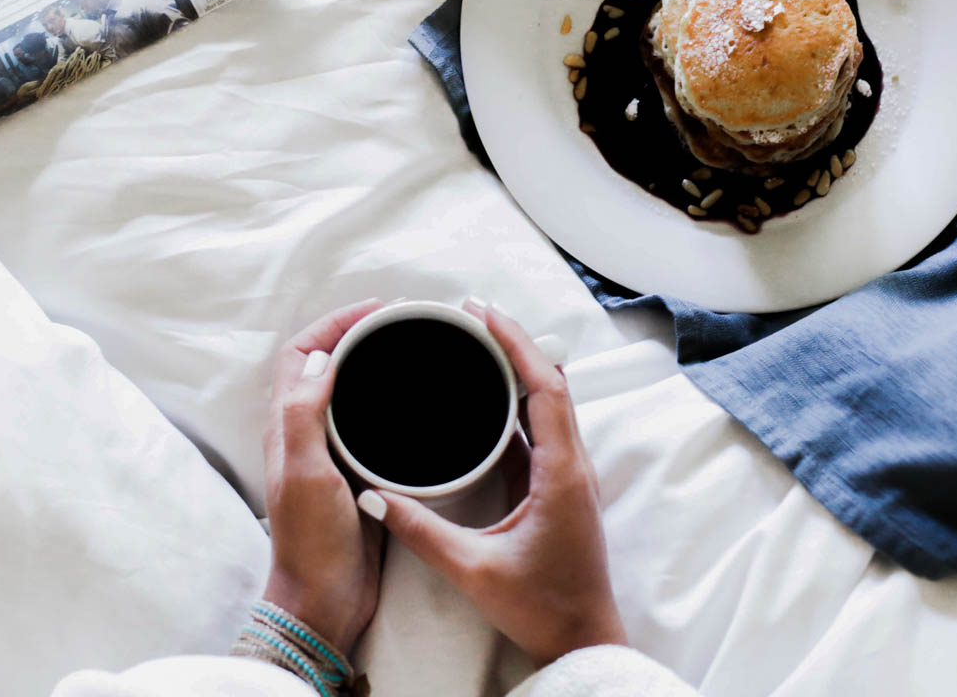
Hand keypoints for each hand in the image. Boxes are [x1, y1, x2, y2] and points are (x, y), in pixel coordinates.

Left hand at [260, 300, 385, 654]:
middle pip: (321, 366)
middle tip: (396, 324)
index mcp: (286, 426)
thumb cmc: (311, 540)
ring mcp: (329, 455)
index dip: (331, 325)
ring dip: (368, 366)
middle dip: (353, 336)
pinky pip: (365, 425)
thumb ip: (305, 413)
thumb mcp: (306, 472)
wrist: (326, 599)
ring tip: (406, 351)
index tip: (373, 312)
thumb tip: (320, 356)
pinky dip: (384, 403)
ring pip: (344, 393)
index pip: (298, 354)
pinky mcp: (353, 475)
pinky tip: (412, 406)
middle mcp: (303, 435)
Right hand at [361, 303, 625, 665]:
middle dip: (515, 344)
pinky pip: (544, 430)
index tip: (482, 313)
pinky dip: (520, 403)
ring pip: (551, 404)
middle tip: (472, 316)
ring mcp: (572, 477)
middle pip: (552, 384)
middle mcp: (574, 466)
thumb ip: (421, 531)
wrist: (582, 643)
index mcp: (562, 473)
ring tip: (478, 344)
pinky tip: (490, 401)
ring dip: (520, 370)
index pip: (546, 387)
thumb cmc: (540, 608)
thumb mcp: (472, 569)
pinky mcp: (562, 490)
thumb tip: (374, 497)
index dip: (516, 343)